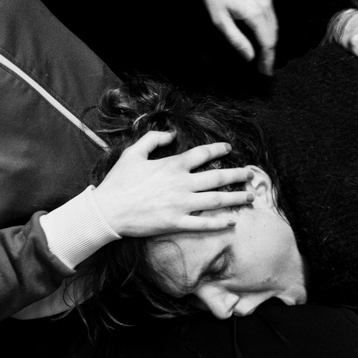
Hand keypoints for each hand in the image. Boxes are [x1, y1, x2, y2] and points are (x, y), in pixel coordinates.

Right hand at [93, 131, 254, 238]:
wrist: (108, 210)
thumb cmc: (119, 181)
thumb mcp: (133, 152)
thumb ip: (153, 139)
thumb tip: (171, 133)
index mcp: (172, 165)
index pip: (202, 154)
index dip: (218, 149)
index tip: (229, 148)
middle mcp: (181, 184)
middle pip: (216, 178)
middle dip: (236, 175)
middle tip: (250, 175)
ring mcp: (180, 205)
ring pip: (215, 201)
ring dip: (235, 198)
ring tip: (250, 198)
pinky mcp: (176, 223)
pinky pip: (202, 224)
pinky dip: (219, 223)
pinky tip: (232, 221)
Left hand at [201, 0, 277, 74]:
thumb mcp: (220, 20)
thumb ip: (237, 40)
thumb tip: (250, 57)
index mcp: (254, 13)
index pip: (267, 43)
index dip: (267, 60)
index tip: (265, 74)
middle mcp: (265, 6)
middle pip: (273, 36)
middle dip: (270, 54)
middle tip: (264, 69)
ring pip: (274, 27)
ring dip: (270, 43)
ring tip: (264, 57)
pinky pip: (272, 17)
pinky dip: (269, 31)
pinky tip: (263, 38)